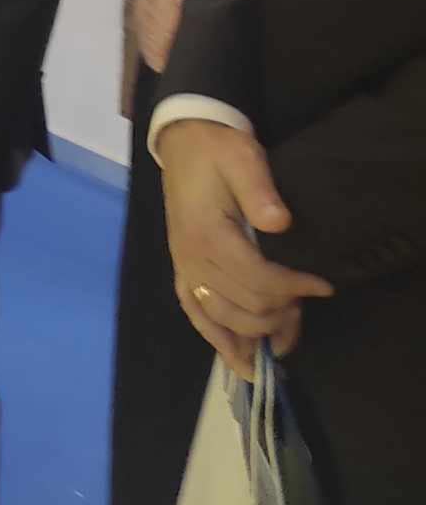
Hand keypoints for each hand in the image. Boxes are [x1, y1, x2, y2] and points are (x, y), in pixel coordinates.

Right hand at [158, 120, 332, 376]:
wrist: (184, 143)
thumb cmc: (218, 151)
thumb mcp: (242, 157)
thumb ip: (259, 189)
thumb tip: (279, 223)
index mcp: (207, 234)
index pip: (255, 280)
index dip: (293, 289)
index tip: (323, 285)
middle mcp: (191, 259)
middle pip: (243, 306)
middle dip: (282, 311)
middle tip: (307, 298)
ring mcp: (184, 268)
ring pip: (223, 320)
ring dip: (259, 332)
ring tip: (288, 331)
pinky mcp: (182, 271)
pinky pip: (196, 316)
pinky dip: (219, 342)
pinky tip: (241, 361)